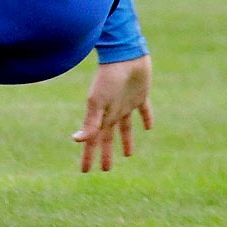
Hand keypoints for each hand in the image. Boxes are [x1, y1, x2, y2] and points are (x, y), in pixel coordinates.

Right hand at [74, 55, 151, 171]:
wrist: (124, 55)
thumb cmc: (108, 78)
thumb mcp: (97, 101)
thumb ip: (90, 121)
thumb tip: (77, 140)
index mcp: (101, 115)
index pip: (94, 141)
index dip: (89, 156)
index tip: (85, 172)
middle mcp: (112, 111)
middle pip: (108, 137)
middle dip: (105, 153)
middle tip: (105, 169)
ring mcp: (126, 104)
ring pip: (125, 128)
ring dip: (125, 141)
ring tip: (128, 155)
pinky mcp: (140, 95)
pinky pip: (144, 111)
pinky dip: (146, 119)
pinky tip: (149, 127)